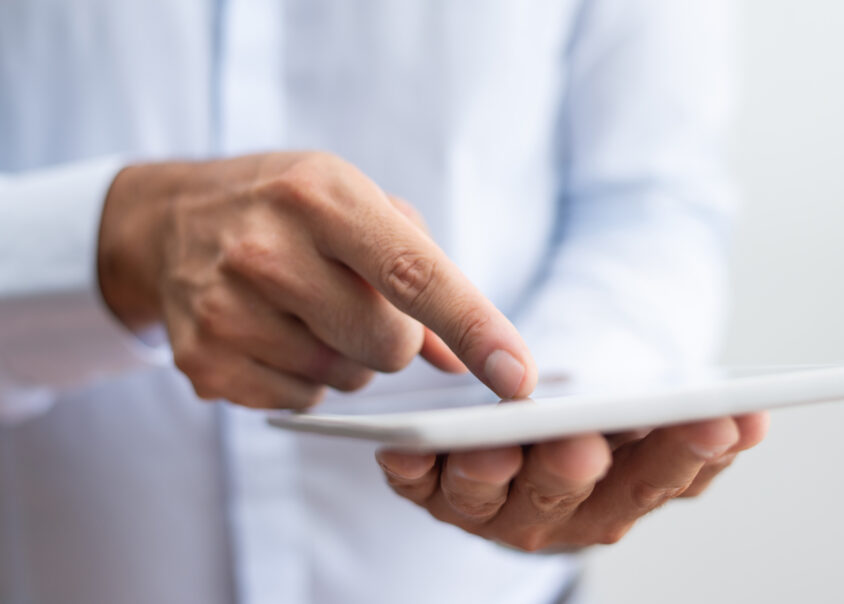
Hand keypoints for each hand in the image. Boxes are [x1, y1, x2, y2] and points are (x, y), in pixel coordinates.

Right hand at [97, 152, 537, 407]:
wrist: (169, 222)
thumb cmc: (287, 208)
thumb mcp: (357, 205)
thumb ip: (426, 273)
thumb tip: (470, 362)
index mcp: (322, 196)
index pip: (414, 275)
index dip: (474, 328)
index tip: (516, 377)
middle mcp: (267, 251)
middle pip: (388, 346)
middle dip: (392, 335)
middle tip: (354, 297)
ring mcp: (226, 310)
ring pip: (346, 379)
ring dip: (344, 356)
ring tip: (303, 307)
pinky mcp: (204, 361)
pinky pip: (300, 401)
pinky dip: (302, 377)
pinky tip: (272, 332)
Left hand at [377, 412, 768, 550]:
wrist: (525, 441)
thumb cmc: (592, 426)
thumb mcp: (642, 424)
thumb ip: (689, 427)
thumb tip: (752, 416)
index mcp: (619, 495)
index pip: (661, 477)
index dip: (688, 452)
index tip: (719, 418)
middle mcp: (556, 514)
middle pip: (569, 497)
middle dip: (574, 471)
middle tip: (582, 445)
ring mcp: (490, 507)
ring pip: (488, 497)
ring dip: (487, 473)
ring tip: (489, 444)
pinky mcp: (432, 491)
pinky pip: (416, 486)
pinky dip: (407, 472)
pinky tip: (398, 452)